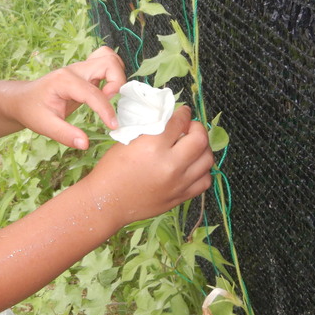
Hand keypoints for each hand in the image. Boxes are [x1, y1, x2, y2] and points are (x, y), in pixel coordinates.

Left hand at [3, 46, 125, 149]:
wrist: (22, 100)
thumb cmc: (32, 111)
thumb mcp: (44, 126)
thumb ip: (65, 135)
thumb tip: (85, 144)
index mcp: (64, 81)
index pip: (93, 92)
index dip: (106, 110)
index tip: (113, 126)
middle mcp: (75, 70)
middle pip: (108, 63)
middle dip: (117, 82)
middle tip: (112, 103)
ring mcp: (81, 69)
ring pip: (109, 59)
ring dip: (117, 75)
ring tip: (111, 96)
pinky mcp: (85, 73)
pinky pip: (105, 63)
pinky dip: (113, 73)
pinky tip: (107, 91)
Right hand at [84, 105, 213, 226]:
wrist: (106, 202)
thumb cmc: (111, 170)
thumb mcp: (128, 142)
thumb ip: (152, 131)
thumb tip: (170, 121)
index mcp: (153, 146)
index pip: (179, 122)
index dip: (184, 113)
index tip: (183, 112)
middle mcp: (170, 164)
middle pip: (200, 139)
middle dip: (197, 128)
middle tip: (190, 127)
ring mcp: (178, 183)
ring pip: (207, 160)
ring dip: (203, 148)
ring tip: (193, 146)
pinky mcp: (180, 197)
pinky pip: (205, 181)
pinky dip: (202, 170)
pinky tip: (193, 166)